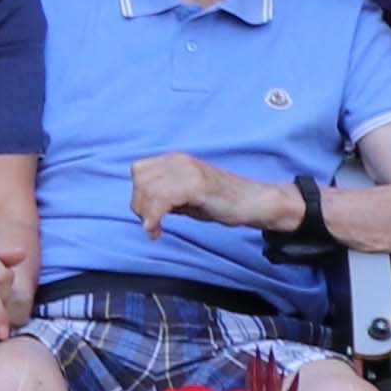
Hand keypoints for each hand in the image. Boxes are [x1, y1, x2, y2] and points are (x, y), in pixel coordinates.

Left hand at [125, 150, 250, 235]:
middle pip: (141, 180)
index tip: (147, 215)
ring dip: (146, 214)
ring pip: (149, 189)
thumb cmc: (221, 201)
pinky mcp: (197, 184)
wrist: (252, 202)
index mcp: (176, 160)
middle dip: (140, 206)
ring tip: (155, 230)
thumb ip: (165, 196)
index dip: (138, 194)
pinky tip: (158, 230)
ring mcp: (189, 171)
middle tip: (151, 225)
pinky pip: (163, 199)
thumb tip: (143, 206)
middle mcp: (180, 160)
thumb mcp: (186, 196)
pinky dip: (154, 217)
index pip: (139, 170)